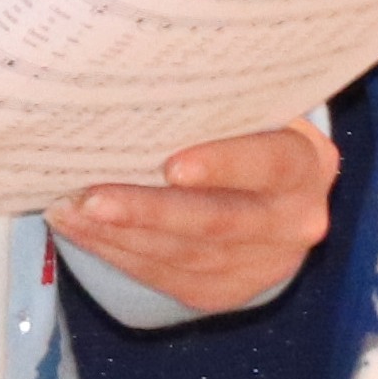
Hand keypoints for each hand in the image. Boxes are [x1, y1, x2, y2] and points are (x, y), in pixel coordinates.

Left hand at [50, 122, 339, 317]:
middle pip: (217, 221)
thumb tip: (143, 86)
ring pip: (183, 255)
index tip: (172, 165)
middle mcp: (295, 222)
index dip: (224, 165)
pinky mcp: (224, 292)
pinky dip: (119, 253)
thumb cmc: (253, 135)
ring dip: (119, 235)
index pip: (269, 165)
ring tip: (69, 210)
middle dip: (148, 211)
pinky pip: (166, 277)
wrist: (279, 201)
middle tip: (91, 197)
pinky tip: (84, 231)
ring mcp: (262, 265)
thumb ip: (223, 109)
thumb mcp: (260, 115)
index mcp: (308, 166)